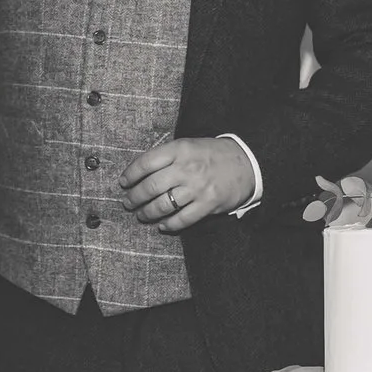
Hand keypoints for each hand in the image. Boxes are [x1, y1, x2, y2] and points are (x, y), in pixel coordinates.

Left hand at [119, 137, 254, 232]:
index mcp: (180, 149)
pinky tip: (163, 226)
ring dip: (148, 213)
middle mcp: (187, 168)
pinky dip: (169, 225)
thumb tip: (139, 171)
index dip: (130, 175)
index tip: (123, 183)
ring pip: (163, 205)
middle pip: (150, 187)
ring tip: (142, 215)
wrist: (247, 163)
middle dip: (135, 198)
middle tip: (128, 203)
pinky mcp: (208, 204)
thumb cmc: (213, 154)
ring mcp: (198, 187)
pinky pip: (182, 219)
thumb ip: (167, 156)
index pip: (146, 163)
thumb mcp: (189, 145)